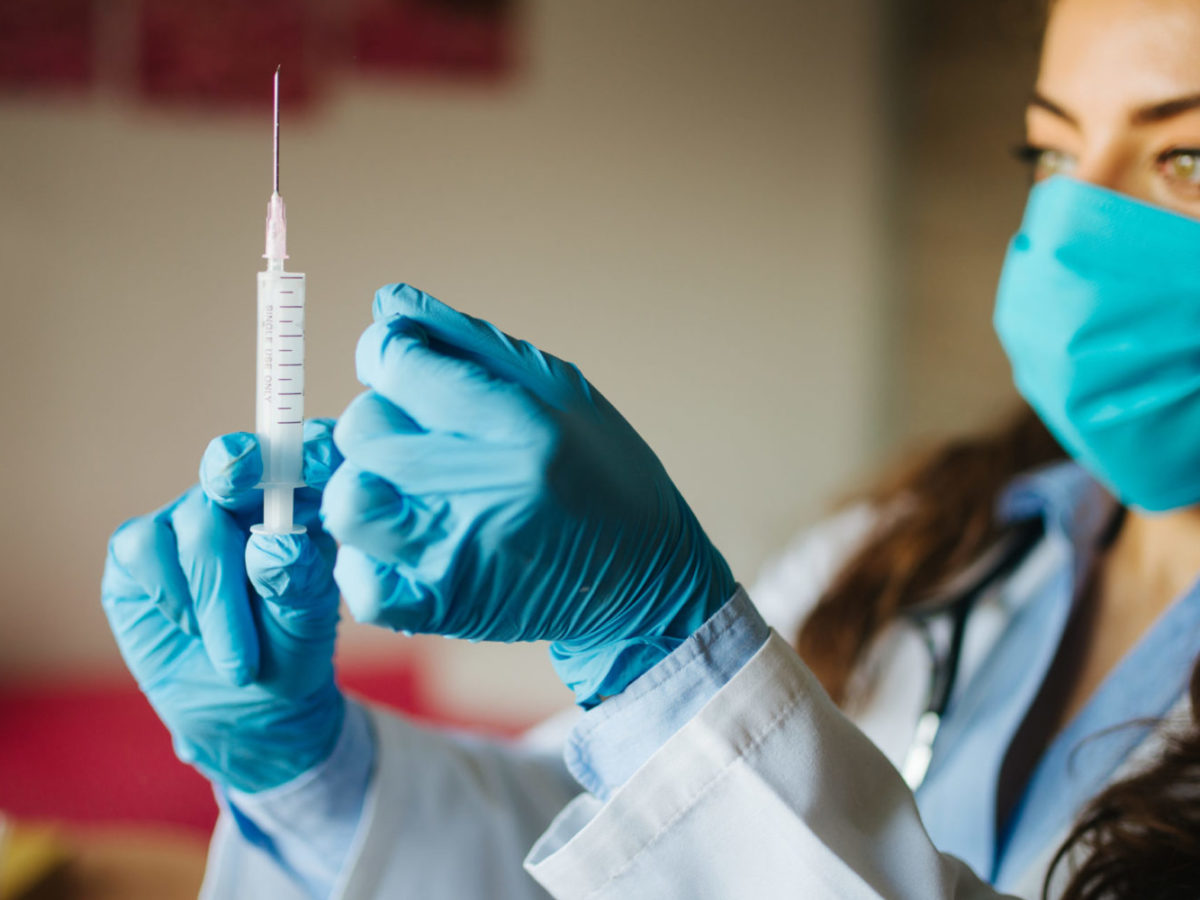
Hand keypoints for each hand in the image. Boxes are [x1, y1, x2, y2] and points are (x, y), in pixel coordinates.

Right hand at [101, 420, 344, 791]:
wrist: (241, 711)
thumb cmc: (289, 653)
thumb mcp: (308, 625)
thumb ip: (299, 582)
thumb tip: (275, 542)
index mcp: (302, 501)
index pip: (308, 452)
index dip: (309, 448)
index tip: (317, 465)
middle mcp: (244, 499)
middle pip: (235, 461)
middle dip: (238, 469)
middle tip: (239, 486)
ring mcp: (189, 519)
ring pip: (196, 519)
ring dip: (216, 594)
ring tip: (239, 661)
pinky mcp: (140, 549)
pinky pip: (144, 547)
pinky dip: (172, 593)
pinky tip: (193, 629)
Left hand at [322, 285, 734, 704]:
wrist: (644, 578)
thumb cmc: (603, 471)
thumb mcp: (560, 387)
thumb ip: (469, 340)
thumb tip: (387, 302)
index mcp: (522, 426)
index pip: (397, 365)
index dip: (390, 353)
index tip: (407, 365)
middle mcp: (485, 491)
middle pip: (363, 429)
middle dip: (382, 418)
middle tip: (422, 432)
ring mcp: (458, 557)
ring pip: (347, 501)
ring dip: (365, 483)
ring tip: (404, 486)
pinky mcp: (443, 610)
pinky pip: (357, 579)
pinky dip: (365, 555)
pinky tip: (404, 538)